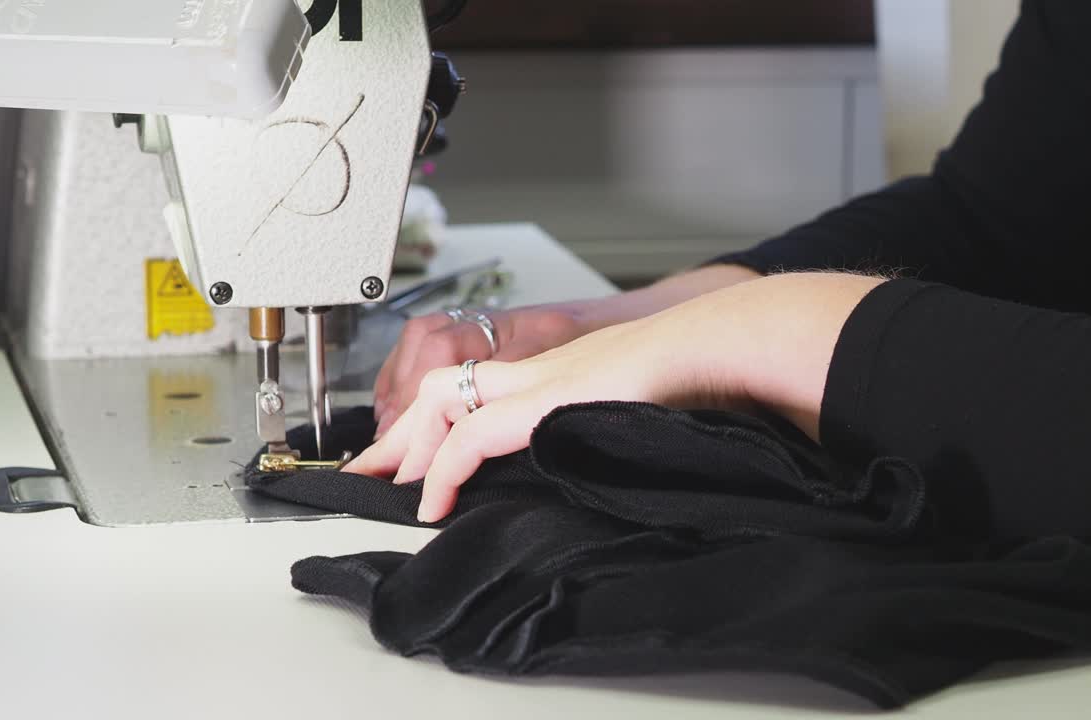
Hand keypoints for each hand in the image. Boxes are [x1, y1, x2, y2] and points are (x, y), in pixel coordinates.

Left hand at [350, 272, 881, 522]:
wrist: (721, 346)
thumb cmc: (698, 376)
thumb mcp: (638, 410)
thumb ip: (607, 431)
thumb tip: (602, 475)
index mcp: (558, 373)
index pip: (479, 389)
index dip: (439, 423)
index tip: (415, 460)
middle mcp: (538, 369)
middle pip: (444, 386)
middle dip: (400, 431)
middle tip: (370, 470)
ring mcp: (539, 379)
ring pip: (444, 400)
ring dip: (407, 446)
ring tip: (385, 485)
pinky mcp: (546, 401)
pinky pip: (471, 435)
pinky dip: (444, 470)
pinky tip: (433, 502)